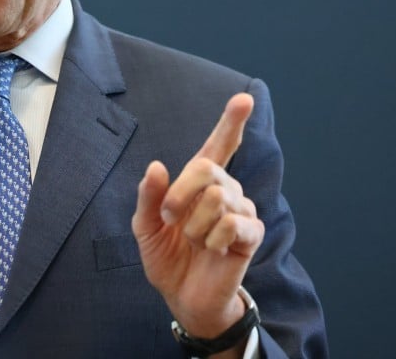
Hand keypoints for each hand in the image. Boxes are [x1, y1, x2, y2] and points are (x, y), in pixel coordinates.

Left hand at [131, 93, 263, 348]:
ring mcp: (241, 211)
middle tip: (170, 219)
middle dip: (180, 194)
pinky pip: (231, 224)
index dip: (231, 121)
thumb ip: (149, 197)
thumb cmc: (166, 256)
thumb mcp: (145, 226)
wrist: (181, 296)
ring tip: (193, 240)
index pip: (220, 145)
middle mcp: (225, 190)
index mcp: (199, 183)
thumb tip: (157, 167)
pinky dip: (211, 239)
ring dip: (194, 224)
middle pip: (207, 168)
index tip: (244, 98)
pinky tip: (211, 250)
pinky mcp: (251, 234)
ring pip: (218, 198)